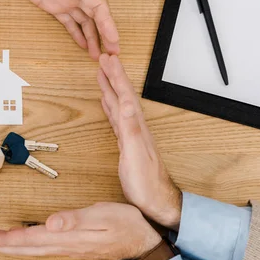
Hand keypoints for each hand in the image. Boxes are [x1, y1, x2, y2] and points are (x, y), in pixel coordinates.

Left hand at [0, 202, 159, 259]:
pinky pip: (39, 249)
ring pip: (30, 250)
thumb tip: (50, 222)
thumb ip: (75, 219)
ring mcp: (66, 248)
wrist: (142, 242)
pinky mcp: (71, 247)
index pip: (27, 239)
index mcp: (66, 236)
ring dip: (7, 247)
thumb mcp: (102, 215)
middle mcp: (62, 245)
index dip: (3, 239)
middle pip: (23, 248)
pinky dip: (23, 246)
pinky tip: (20, 242)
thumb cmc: (125, 224)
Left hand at [1, 0, 118, 59]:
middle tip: (112, 54)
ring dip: (92, 38)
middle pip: (96, 18)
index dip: (108, 23)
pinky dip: (77, 35)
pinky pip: (69, 23)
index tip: (114, 39)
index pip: (99, 6)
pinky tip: (83, 46)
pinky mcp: (53, 6)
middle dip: (105, 36)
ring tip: (97, 56)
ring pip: (84, 22)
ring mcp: (65, 0)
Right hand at [97, 54, 181, 229]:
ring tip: (103, 75)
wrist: (156, 201)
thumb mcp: (135, 155)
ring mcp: (131, 135)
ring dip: (111, 88)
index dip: (116, 77)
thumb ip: (130, 129)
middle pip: (122, 95)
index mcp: (136, 127)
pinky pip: (116, 118)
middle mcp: (134, 127)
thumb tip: (125, 102)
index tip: (108, 59)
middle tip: (104, 58)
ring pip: (119, 105)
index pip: (125, 95)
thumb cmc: (146, 183)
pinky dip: (110, 107)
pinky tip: (108, 104)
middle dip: (113, 76)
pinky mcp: (126, 144)